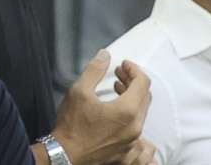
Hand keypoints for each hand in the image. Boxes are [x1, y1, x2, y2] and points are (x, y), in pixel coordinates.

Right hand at [52, 49, 150, 164]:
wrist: (66, 155)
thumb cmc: (72, 125)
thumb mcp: (79, 90)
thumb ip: (95, 70)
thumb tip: (105, 55)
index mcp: (127, 111)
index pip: (143, 82)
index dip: (134, 69)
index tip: (123, 64)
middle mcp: (135, 127)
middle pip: (145, 96)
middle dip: (133, 81)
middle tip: (119, 73)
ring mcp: (132, 141)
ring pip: (141, 112)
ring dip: (132, 96)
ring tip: (117, 88)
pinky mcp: (126, 149)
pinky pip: (136, 126)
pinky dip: (129, 112)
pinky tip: (114, 109)